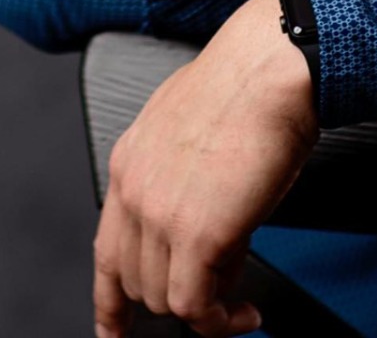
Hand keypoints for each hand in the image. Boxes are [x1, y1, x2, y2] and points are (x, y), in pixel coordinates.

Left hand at [93, 0, 317, 337]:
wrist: (270, 65)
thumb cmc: (248, 81)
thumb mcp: (192, 126)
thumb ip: (181, 177)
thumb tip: (206, 222)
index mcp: (129, 162)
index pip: (106, 252)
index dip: (111, 303)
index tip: (115, 330)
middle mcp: (134, 191)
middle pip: (135, 282)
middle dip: (176, 295)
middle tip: (218, 288)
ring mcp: (160, 216)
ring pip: (164, 300)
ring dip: (204, 306)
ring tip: (239, 291)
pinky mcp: (198, 235)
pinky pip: (196, 309)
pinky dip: (222, 324)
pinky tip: (245, 314)